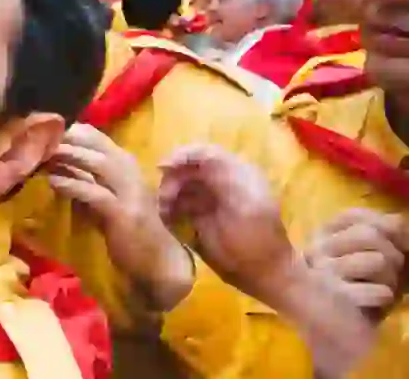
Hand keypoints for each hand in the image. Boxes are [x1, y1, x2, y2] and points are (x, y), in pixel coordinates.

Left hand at [47, 124, 193, 309]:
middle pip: (98, 145)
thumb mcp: (106, 197)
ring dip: (71, 157)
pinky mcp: (123, 212)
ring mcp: (130, 191)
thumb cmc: (128, 228)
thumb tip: (57, 165)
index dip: (73, 133)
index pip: (99, 137)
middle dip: (68, 140)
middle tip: (42, 142)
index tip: (48, 134)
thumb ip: (88, 179)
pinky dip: (73, 185)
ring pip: (99, 163)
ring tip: (47, 156)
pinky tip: (54, 182)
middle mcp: (131, 172)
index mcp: (126, 165)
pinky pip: (95, 193)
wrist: (156, 259)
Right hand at [158, 145, 295, 304]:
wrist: (265, 275)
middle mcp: (222, 183)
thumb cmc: (257, 239)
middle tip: (163, 199)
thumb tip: (188, 158)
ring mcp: (210, 201)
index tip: (163, 168)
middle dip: (172, 180)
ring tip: (164, 212)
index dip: (182, 155)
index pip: (204, 153)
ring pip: (180, 187)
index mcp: (237, 173)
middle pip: (188, 169)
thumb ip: (220, 174)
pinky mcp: (200, 218)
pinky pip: (178, 205)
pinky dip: (170, 210)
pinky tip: (167, 220)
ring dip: (168, 196)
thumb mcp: (243, 201)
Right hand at [305, 209, 408, 312]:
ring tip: (379, 288)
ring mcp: (324, 273)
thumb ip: (377, 232)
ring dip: (389, 278)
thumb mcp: (360, 254)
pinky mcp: (338, 298)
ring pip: (377, 260)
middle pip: (369, 235)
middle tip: (389, 272)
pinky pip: (380, 291)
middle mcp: (317, 250)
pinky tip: (372, 303)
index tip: (390, 242)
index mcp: (320, 236)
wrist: (328, 332)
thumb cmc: (350, 289)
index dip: (382, 226)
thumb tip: (399, 220)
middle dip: (391, 254)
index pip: (355, 216)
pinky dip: (384, 298)